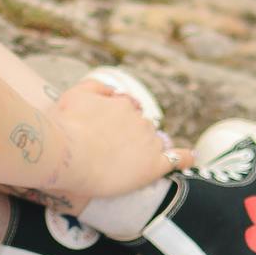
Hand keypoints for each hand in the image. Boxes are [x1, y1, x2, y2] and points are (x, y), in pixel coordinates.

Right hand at [54, 77, 189, 200]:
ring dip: (145, 150)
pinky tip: (191, 158)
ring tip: (124, 165)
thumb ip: (97, 88)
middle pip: (142, 127)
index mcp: (122, 104)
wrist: (66, 154)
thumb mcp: (75, 94)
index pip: (129, 111)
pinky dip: (184, 158)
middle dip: (130, 137)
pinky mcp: (152, 166)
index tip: (106, 133)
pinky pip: (175, 159)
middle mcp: (139, 120)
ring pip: (154, 143)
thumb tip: (115, 91)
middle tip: (108, 153)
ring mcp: (148, 143)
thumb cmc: (64, 126)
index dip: (119, 123)